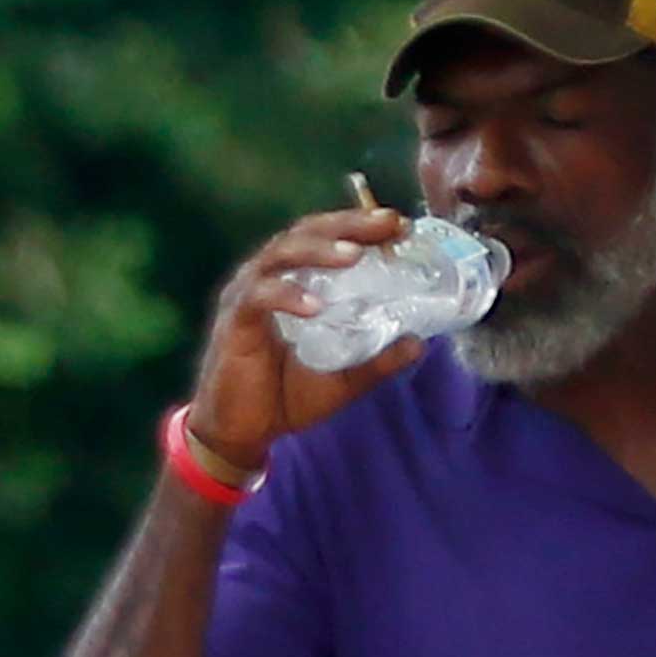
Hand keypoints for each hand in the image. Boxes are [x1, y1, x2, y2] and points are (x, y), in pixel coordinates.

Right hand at [187, 206, 417, 470]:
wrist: (241, 433)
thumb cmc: (287, 398)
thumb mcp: (344, 379)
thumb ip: (378, 360)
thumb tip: (420, 343)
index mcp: (295, 281)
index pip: (327, 238)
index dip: (361, 226)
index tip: (400, 225)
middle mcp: (269, 277)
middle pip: (306, 232)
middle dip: (348, 224)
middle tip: (386, 223)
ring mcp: (248, 295)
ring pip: (281, 254)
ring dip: (318, 250)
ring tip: (353, 254)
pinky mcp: (235, 322)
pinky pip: (259, 298)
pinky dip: (287, 296)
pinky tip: (315, 306)